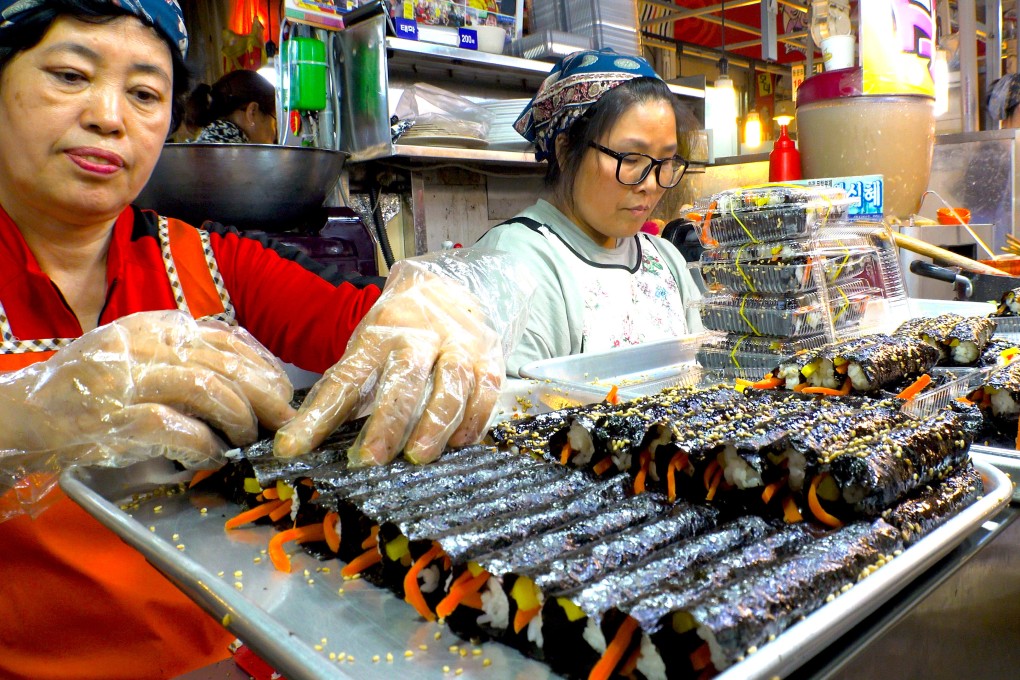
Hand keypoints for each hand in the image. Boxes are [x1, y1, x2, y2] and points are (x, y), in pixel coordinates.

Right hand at [0, 310, 294, 475]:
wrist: (23, 412)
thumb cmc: (91, 386)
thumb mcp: (139, 352)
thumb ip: (188, 355)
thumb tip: (252, 377)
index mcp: (156, 326)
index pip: (228, 340)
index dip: (265, 368)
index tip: (283, 393)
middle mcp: (145, 346)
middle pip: (227, 365)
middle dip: (266, 397)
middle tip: (283, 422)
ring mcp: (128, 381)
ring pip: (209, 390)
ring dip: (238, 420)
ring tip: (245, 439)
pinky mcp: (116, 419)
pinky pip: (179, 429)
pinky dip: (205, 445)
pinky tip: (213, 456)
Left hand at [274, 260, 507, 465]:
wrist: (455, 286)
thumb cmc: (402, 329)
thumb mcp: (368, 346)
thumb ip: (346, 387)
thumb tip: (305, 439)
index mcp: (379, 334)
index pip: (344, 379)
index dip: (318, 416)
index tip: (291, 448)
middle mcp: (420, 336)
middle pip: (404, 380)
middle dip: (387, 421)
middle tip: (371, 460)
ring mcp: (459, 345)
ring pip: (450, 386)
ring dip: (434, 424)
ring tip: (418, 456)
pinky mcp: (490, 357)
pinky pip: (485, 392)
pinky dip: (472, 420)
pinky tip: (457, 444)